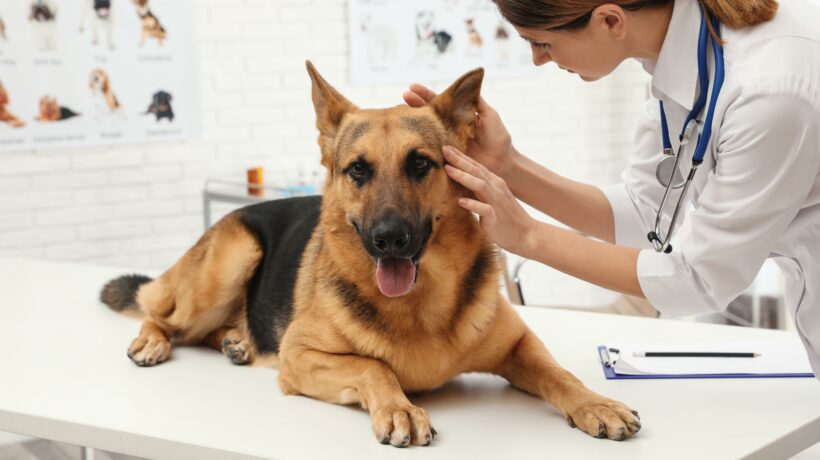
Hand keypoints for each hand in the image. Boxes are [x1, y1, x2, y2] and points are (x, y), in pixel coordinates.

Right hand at [403, 84, 517, 180]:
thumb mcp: (489, 115)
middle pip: (427, 114)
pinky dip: (420, 142)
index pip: (438, 102)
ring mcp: (445, 142)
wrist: (503, 162)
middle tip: (403, 96)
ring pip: (426, 129)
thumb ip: (477, 101)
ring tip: (401, 112)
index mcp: (456, 116)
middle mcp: (447, 128)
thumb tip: (471, 81)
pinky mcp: (446, 157)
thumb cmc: (498, 138)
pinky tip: (410, 135)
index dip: (425, 94)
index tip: (412, 86)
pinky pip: (431, 148)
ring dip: (414, 121)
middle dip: (414, 104)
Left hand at [442, 145, 535, 254]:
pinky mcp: (495, 218)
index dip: (461, 156)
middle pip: (476, 171)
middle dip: (459, 160)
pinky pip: (484, 209)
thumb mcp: (491, 198)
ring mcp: (496, 202)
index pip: (476, 166)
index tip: (446, 147)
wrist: (526, 234)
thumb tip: (460, 182)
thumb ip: (478, 189)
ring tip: (448, 169)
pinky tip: (461, 201)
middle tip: (444, 149)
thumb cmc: (505, 217)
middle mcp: (496, 188)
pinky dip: (472, 204)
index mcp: (494, 183)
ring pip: (480, 185)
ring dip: (463, 177)